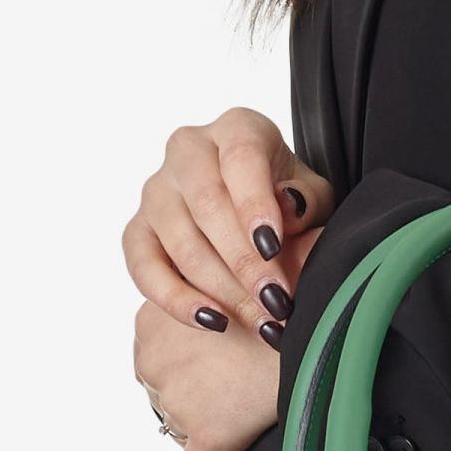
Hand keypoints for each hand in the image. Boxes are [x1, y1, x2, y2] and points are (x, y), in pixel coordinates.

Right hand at [125, 109, 335, 450]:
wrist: (253, 215)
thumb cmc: (288, 200)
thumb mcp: (313, 195)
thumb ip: (306, 199)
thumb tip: (289, 207)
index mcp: (237, 128)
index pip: (241, 158)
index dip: (254, 204)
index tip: (272, 247)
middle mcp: (188, 150)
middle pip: (208, 204)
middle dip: (244, 261)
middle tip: (276, 302)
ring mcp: (156, 190)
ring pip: (180, 241)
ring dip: (221, 288)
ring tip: (260, 320)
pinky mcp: (137, 230)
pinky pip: (143, 266)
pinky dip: (175, 299)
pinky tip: (212, 321)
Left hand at [135, 297, 285, 450]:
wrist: (312, 333)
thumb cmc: (275, 306)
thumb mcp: (222, 288)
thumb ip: (199, 302)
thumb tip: (204, 310)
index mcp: (152, 319)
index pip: (154, 356)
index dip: (185, 363)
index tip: (214, 364)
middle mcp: (155, 362)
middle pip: (162, 392)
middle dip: (192, 394)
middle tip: (231, 386)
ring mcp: (177, 402)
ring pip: (178, 427)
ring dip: (203, 424)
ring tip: (241, 411)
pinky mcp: (208, 436)